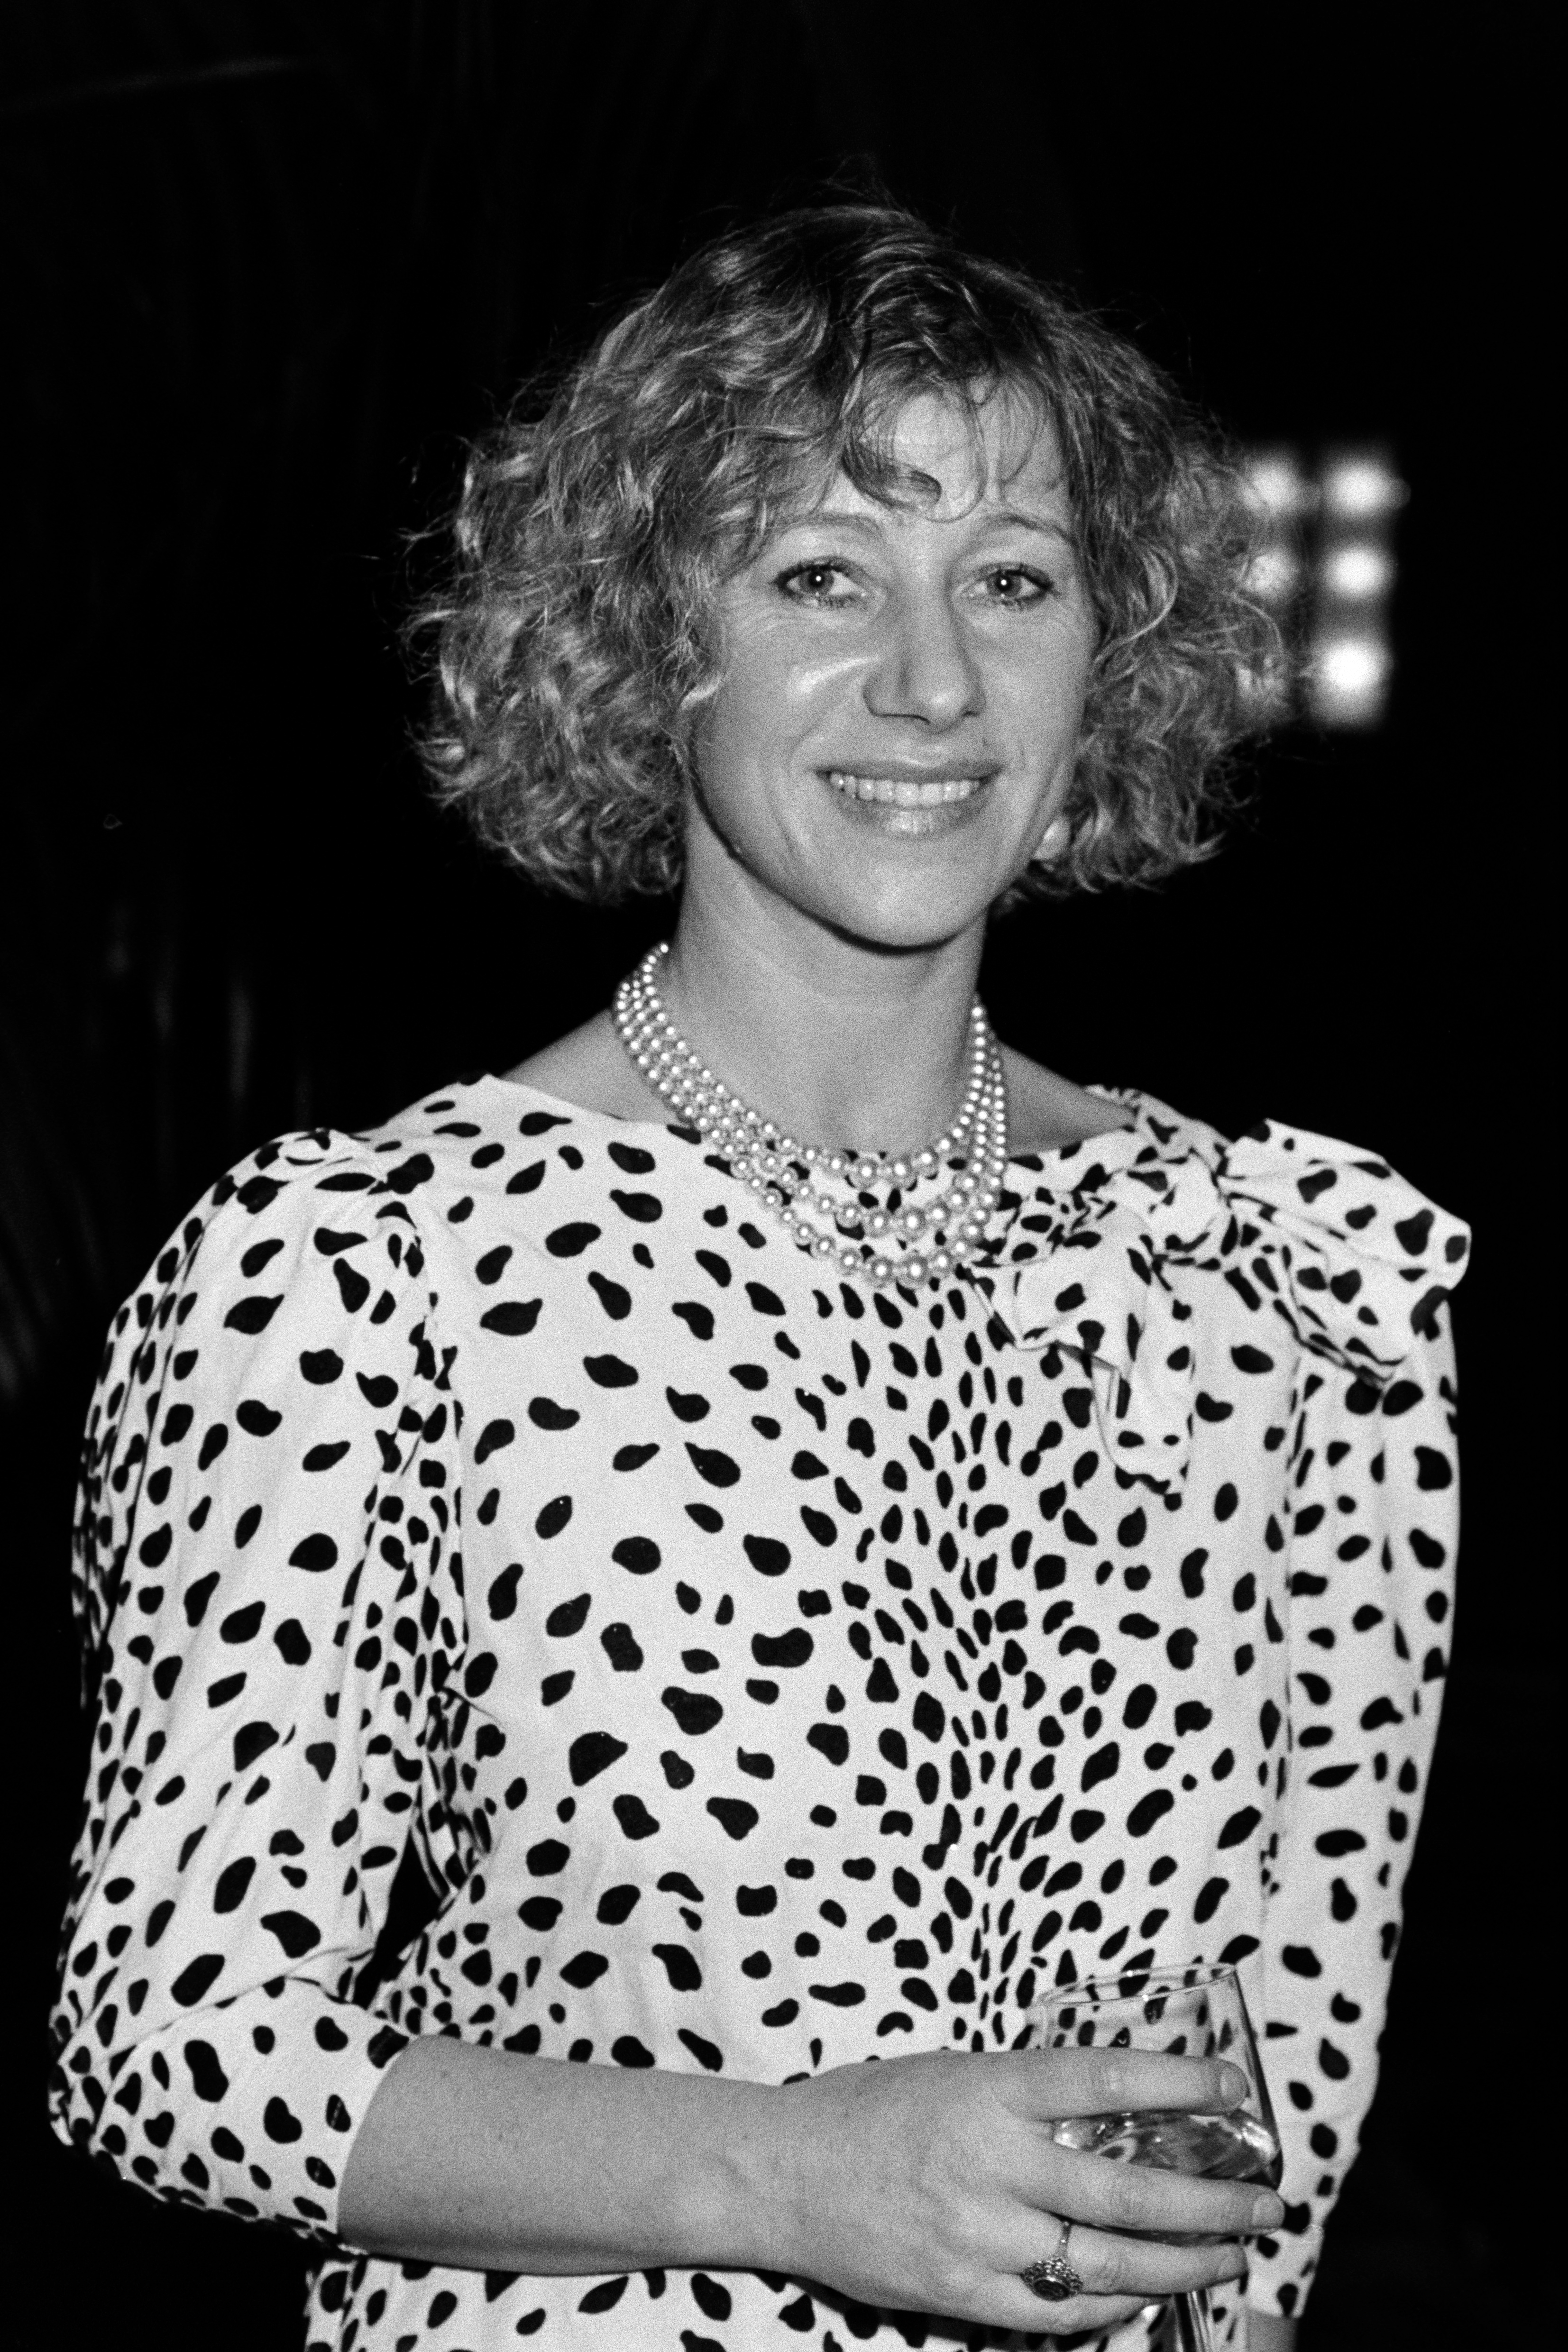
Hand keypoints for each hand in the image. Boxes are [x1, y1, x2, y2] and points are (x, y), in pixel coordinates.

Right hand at [752, 2045, 1283, 2337]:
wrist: (782, 2174)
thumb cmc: (870, 2111)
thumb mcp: (955, 2074)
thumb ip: (1027, 2098)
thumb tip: (1115, 2110)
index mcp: (989, 2092)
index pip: (1105, 2080)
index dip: (1179, 2083)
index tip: (1233, 2088)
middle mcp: (992, 2164)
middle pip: (1129, 2192)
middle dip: (1213, 2203)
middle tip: (1266, 2201)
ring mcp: (979, 2237)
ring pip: (1108, 2265)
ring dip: (1184, 2265)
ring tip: (1230, 2257)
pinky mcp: (962, 2296)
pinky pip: (1059, 2314)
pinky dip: (1112, 2308)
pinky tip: (1146, 2296)